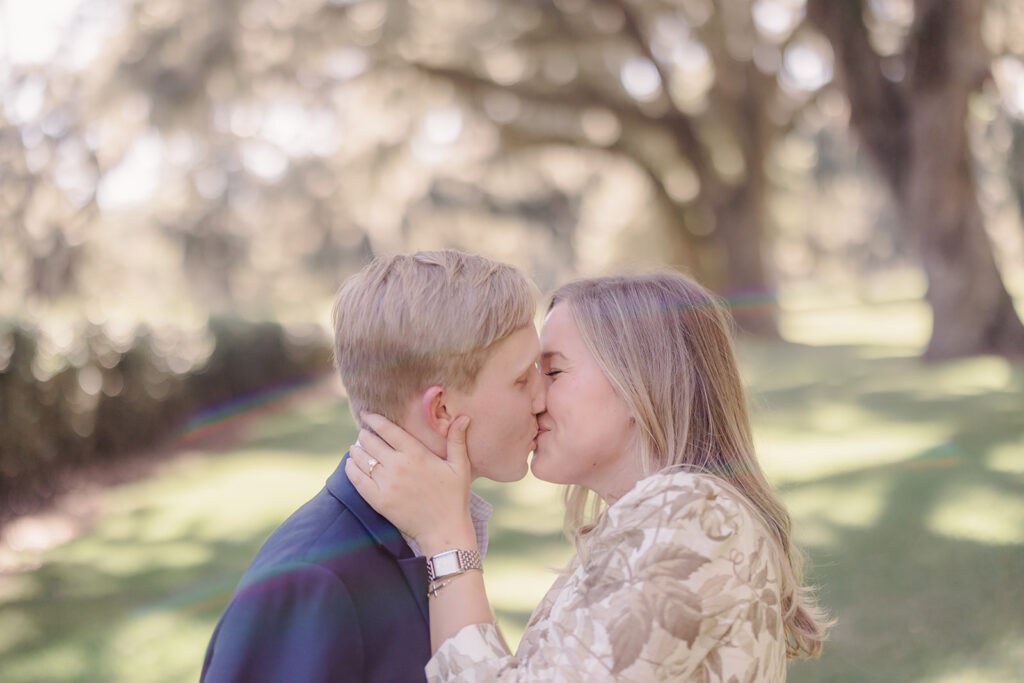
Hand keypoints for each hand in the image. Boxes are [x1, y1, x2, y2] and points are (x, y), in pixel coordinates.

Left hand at [346, 413, 476, 554]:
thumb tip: (463, 417)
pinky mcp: (379, 501)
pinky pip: (357, 480)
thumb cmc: (454, 497)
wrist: (444, 531)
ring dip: (356, 450)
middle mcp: (398, 466)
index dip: (374, 419)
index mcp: (416, 454)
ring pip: (361, 459)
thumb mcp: (460, 466)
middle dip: (365, 435)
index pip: (388, 430)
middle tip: (364, 433)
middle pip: (371, 442)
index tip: (367, 414)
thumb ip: (457, 440)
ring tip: (356, 448)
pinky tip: (350, 464)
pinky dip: (351, 469)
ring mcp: (386, 484)